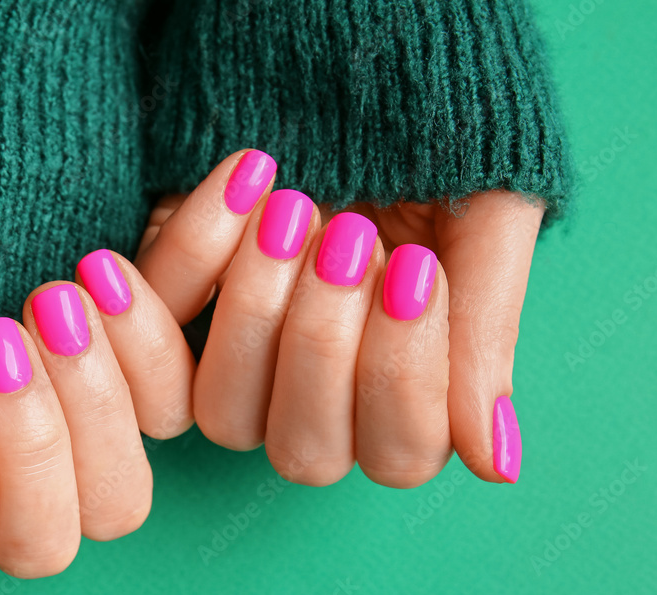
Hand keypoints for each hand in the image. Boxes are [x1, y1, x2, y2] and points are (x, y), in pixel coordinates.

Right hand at [0, 254, 195, 593]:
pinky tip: (101, 275)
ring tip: (53, 302)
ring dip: (88, 403)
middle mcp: (26, 499)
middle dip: (24, 442)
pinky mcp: (150, 399)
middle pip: (43, 544)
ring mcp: (93, 458)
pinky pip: (172, 407)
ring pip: (119, 501)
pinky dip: (142, 345)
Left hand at [135, 150, 541, 487]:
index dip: (402, 373)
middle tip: (347, 234)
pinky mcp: (173, 309)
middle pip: (304, 451)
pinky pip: (158, 331)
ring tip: (292, 212)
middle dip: (322, 344)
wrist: (361, 69)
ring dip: (255, 315)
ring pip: (223, 416)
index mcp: (399, 391)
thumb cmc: (432, 153)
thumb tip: (497, 464)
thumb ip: (486, 337)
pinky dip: (195, 254)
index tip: (414, 264)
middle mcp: (314, 396)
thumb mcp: (480, 227)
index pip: (398, 452)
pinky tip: (246, 181)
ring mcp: (239, 362)